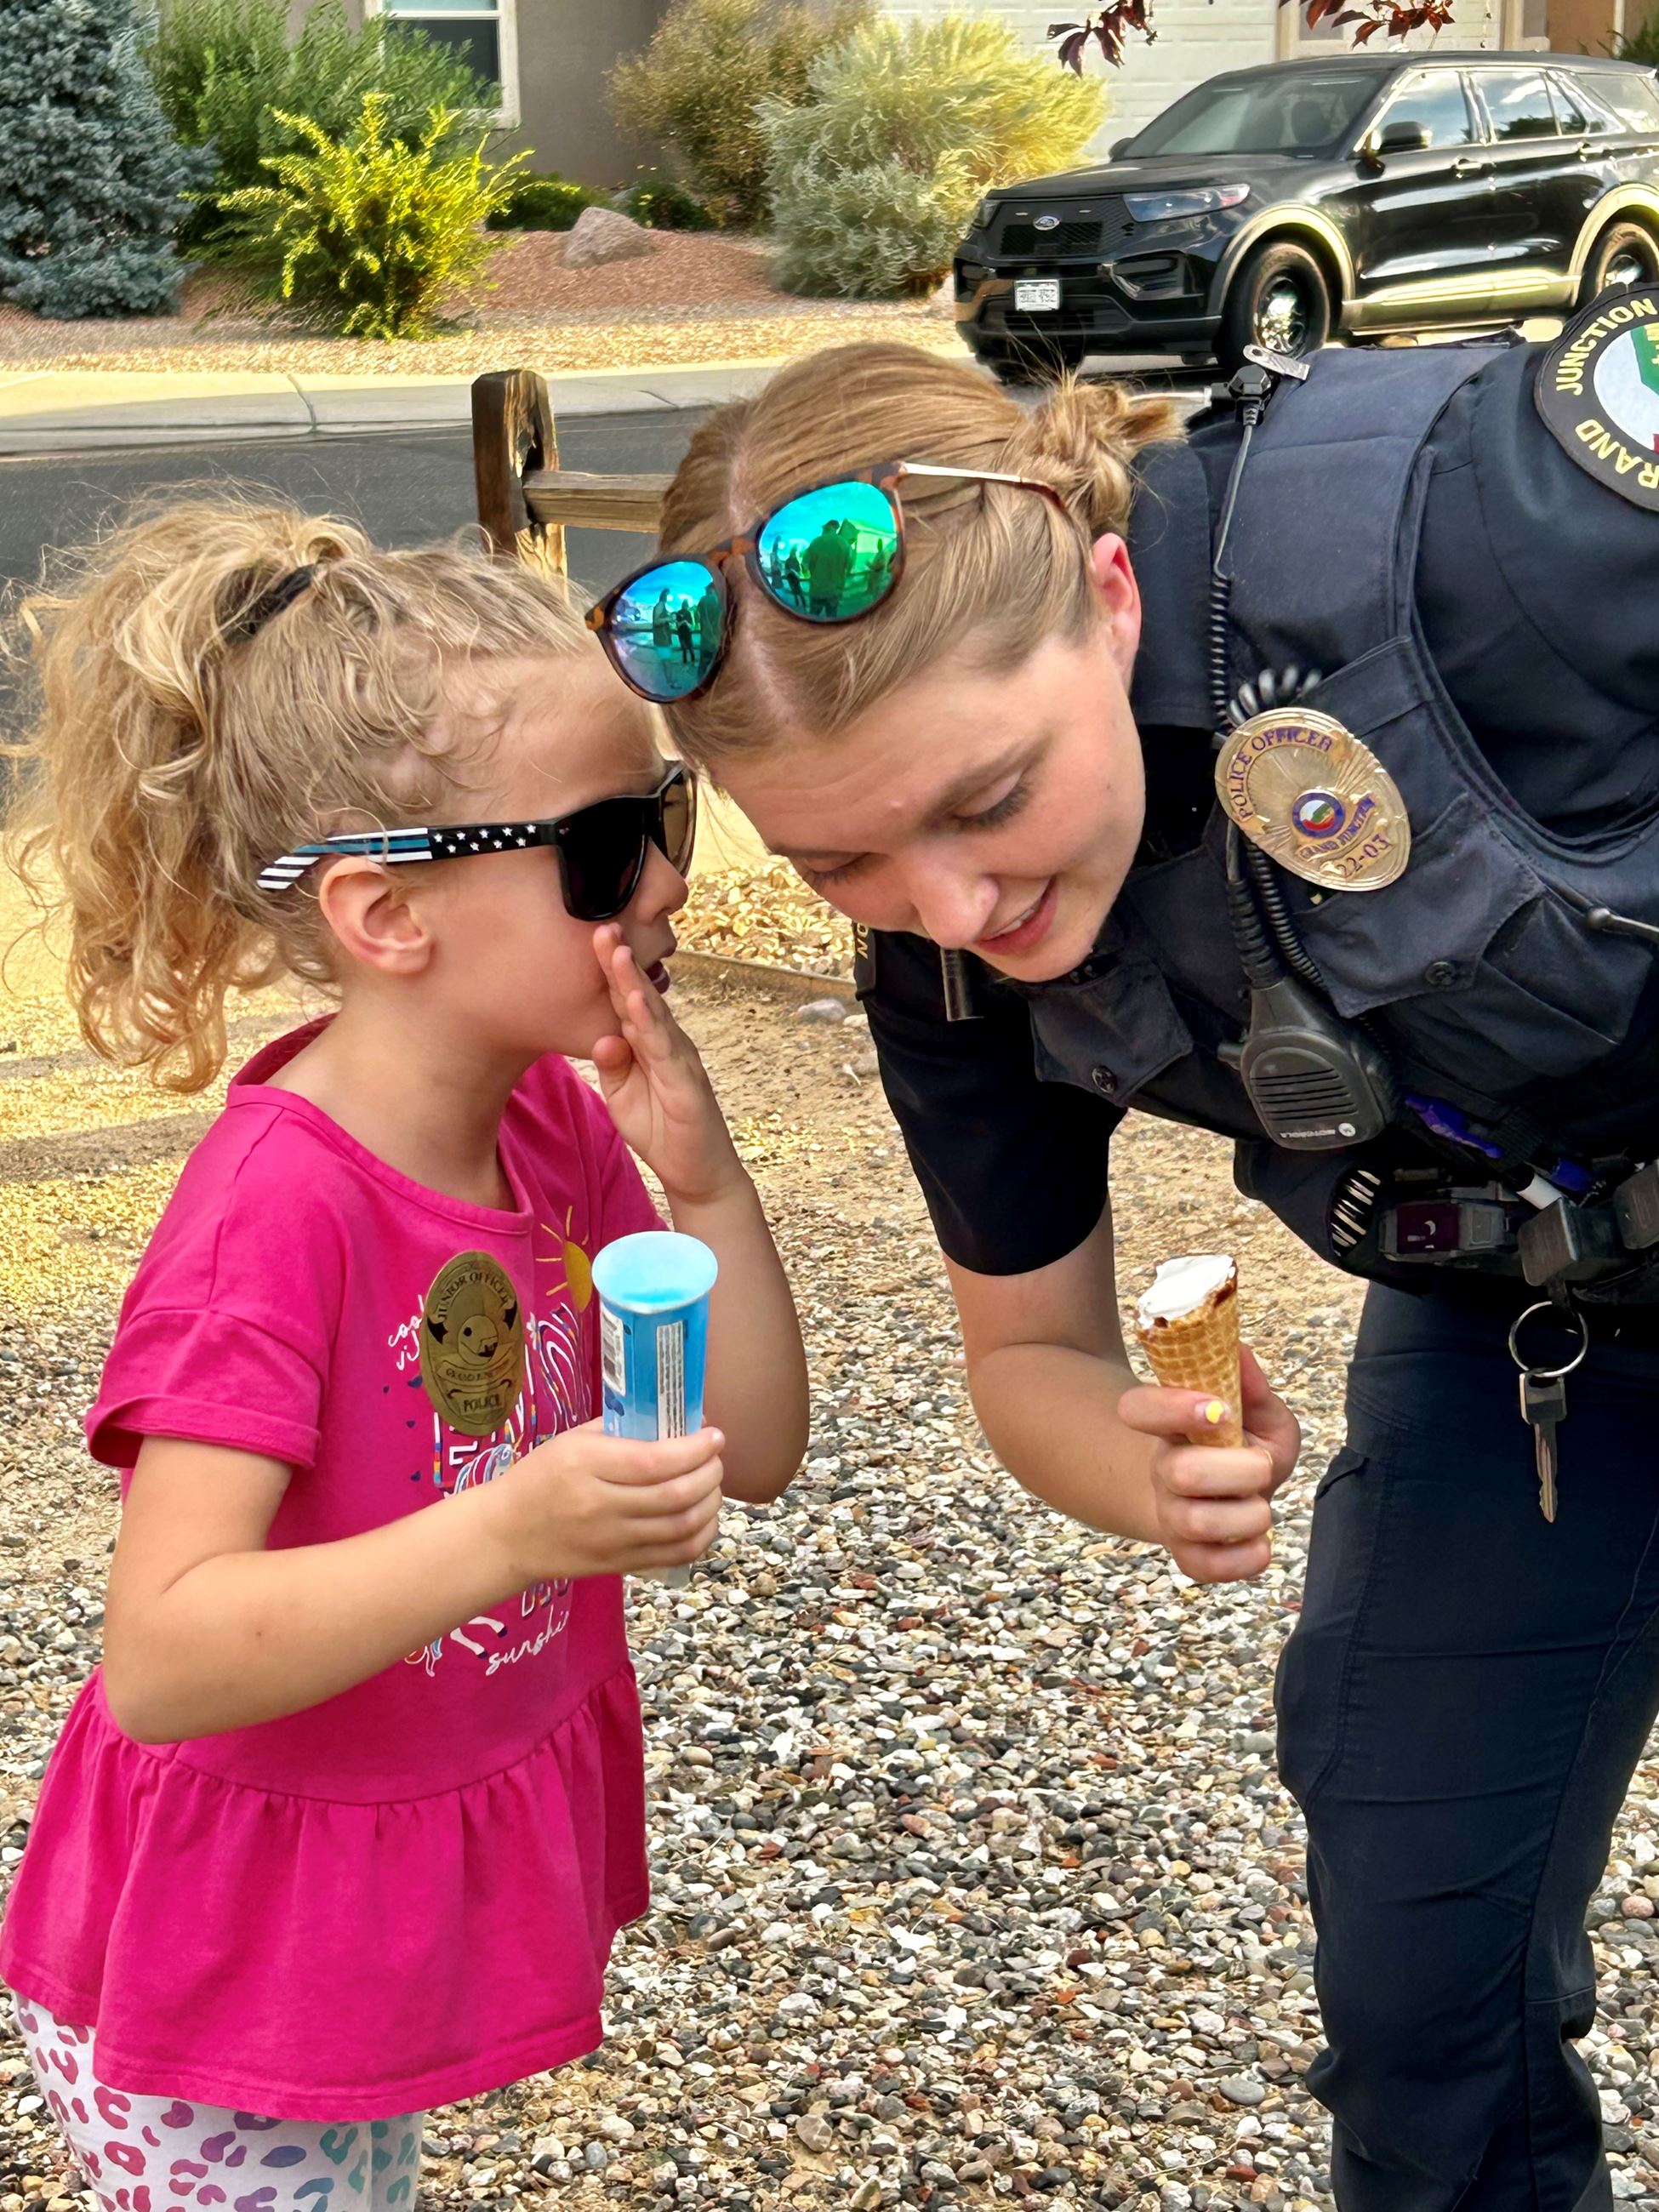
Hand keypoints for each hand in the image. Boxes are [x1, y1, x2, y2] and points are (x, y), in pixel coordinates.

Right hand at [481, 1418, 723, 1584]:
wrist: (506, 1535)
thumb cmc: (539, 1478)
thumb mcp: (571, 1441)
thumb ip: (620, 1430)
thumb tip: (674, 1423)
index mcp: (586, 1465)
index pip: (654, 1461)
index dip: (694, 1449)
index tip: (714, 1435)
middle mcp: (601, 1506)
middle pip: (675, 1495)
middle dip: (709, 1473)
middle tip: (716, 1458)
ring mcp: (612, 1541)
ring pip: (681, 1528)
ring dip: (710, 1503)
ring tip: (713, 1485)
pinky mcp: (619, 1565)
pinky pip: (674, 1555)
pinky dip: (701, 1535)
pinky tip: (704, 1517)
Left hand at [590, 928, 744, 1205]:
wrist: (699, 1173)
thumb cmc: (662, 1130)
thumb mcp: (623, 1097)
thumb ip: (612, 1066)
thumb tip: (602, 1036)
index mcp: (649, 1043)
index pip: (626, 1000)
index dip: (609, 969)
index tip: (590, 935)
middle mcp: (668, 1042)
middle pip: (640, 994)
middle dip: (620, 959)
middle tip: (601, 923)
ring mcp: (680, 1059)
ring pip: (653, 1013)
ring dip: (633, 980)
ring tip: (615, 949)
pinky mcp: (686, 1082)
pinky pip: (665, 1048)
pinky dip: (650, 1023)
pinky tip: (636, 1001)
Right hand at [1118, 1343, 1300, 1583]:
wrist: (1224, 1498)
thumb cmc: (1244, 1448)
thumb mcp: (1258, 1412)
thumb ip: (1253, 1386)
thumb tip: (1241, 1353)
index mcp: (1171, 1426)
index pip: (1139, 1408)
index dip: (1171, 1407)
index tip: (1217, 1408)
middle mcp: (1163, 1470)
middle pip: (1178, 1472)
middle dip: (1236, 1471)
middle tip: (1261, 1465)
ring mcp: (1171, 1516)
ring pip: (1194, 1523)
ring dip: (1245, 1516)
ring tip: (1261, 1508)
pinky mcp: (1188, 1556)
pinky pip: (1205, 1567)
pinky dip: (1244, 1560)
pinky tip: (1259, 1544)